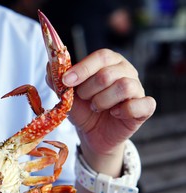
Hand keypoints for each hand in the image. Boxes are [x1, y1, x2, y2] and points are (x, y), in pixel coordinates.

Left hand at [48, 49, 155, 172]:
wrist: (92, 134)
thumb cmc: (83, 109)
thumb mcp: (66, 95)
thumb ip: (57, 80)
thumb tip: (49, 66)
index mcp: (109, 62)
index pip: (101, 56)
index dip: (82, 69)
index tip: (66, 81)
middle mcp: (127, 71)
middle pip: (109, 73)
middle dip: (88, 90)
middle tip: (83, 98)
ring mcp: (138, 88)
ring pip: (124, 87)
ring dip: (102, 101)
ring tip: (96, 107)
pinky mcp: (145, 108)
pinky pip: (142, 104)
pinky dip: (124, 110)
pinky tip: (114, 114)